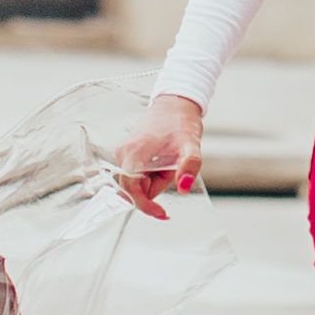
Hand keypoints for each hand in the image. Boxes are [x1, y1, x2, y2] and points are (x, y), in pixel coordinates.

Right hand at [115, 95, 204, 220]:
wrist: (176, 101)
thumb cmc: (181, 121)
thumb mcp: (191, 145)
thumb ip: (189, 166)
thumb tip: (184, 188)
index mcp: (133, 153)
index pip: (131, 190)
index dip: (146, 205)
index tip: (163, 213)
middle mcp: (123, 154)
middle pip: (135, 188)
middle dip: (156, 186)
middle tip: (173, 170)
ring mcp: (124, 153)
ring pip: (137, 182)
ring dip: (156, 179)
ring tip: (169, 160)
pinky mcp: (128, 152)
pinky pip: (138, 174)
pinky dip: (153, 174)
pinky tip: (164, 160)